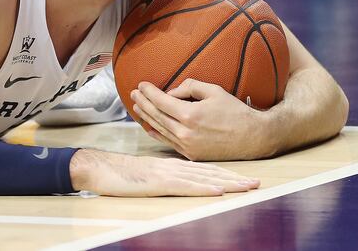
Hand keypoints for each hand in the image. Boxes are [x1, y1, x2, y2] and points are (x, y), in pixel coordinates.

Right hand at [69, 149, 258, 196]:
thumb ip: (163, 175)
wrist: (100, 168)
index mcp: (172, 165)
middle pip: (211, 172)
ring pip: (204, 178)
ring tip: (247, 187)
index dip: (226, 172)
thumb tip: (176, 180)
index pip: (205, 168)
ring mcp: (168, 175)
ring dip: (228, 183)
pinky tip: (218, 190)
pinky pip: (186, 186)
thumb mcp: (146, 173)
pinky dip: (204, 188)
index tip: (244, 177)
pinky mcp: (160, 184)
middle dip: (235, 178)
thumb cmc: (120, 173)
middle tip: (256, 182)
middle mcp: (174, 168)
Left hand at [131, 80, 265, 160]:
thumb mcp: (213, 91)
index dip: (148, 92)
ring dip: (146, 117)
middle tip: (134, 93)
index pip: (161, 101)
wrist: (253, 138)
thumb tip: (170, 92)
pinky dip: (156, 133)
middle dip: (143, 102)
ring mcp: (187, 146)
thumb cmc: (235, 111)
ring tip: (138, 106)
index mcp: (189, 115)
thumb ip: (189, 87)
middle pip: (156, 115)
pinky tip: (149, 126)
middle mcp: (185, 132)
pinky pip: (168, 142)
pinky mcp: (191, 155)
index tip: (141, 84)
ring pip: (159, 130)